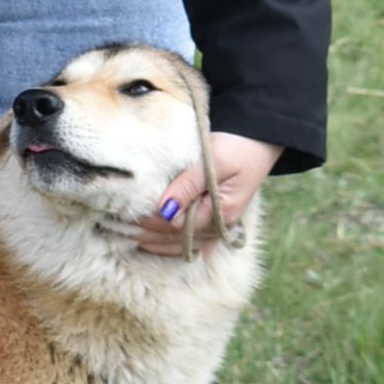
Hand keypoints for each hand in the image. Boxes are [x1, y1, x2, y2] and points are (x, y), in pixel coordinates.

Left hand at [130, 133, 279, 259]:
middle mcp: (222, 224)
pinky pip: (196, 239)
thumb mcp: (214, 161)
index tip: (128, 217)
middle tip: (121, 232)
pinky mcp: (220, 216)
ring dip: (159, 242)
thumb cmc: (238, 145)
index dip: (152, 223)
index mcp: (221, 212)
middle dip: (150, 236)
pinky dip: (175, 243)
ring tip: (133, 238)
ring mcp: (222, 223)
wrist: (262, 138)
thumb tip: (164, 210)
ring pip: (186, 243)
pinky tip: (160, 246)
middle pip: (180, 239)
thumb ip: (188, 185)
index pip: (178, 226)